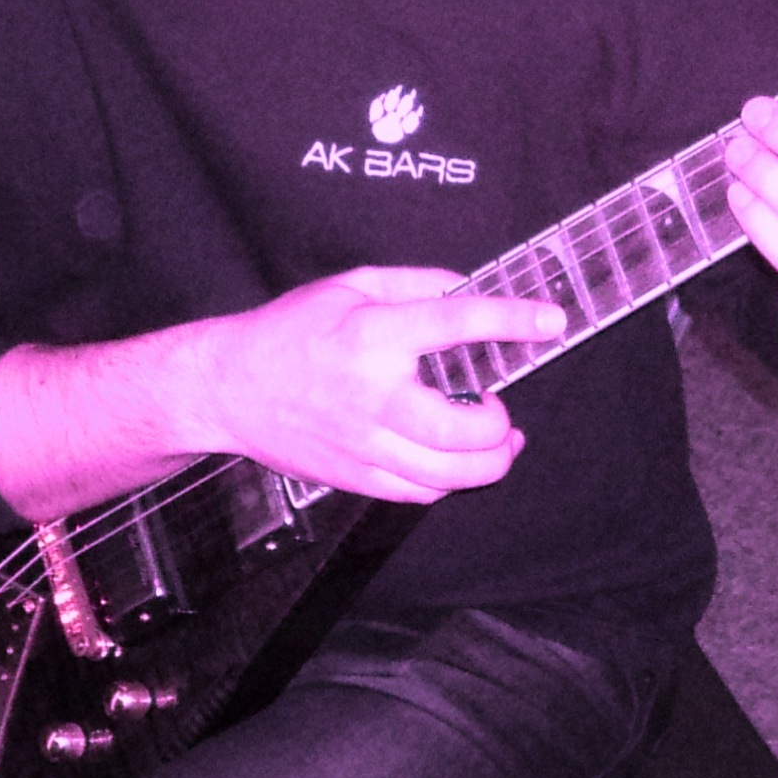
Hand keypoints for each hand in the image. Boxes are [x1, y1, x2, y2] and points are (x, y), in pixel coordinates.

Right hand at [193, 266, 563, 503]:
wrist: (227, 389)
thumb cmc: (288, 332)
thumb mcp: (350, 286)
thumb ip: (417, 284)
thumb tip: (469, 290)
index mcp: (374, 338)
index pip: (459, 325)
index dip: (512, 320)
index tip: (551, 321)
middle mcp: (374, 397)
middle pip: (465, 430)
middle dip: (501, 424)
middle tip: (499, 406)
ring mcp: (365, 445)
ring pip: (451, 474)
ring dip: (490, 460)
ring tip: (498, 440)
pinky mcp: (356, 477)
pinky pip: (422, 493)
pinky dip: (451, 480)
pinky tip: (453, 459)